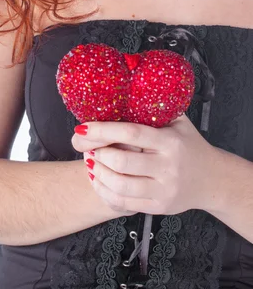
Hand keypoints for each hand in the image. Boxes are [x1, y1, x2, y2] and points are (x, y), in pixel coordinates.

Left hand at [71, 114, 220, 215]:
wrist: (212, 179)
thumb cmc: (189, 145)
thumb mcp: (179, 122)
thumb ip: (156, 108)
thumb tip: (126, 87)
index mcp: (170, 141)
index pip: (132, 133)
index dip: (103, 130)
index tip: (82, 127)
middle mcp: (168, 166)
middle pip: (122, 161)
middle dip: (97, 153)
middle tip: (85, 146)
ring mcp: (163, 189)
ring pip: (120, 185)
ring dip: (98, 173)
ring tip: (90, 161)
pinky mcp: (159, 207)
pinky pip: (124, 202)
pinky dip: (104, 191)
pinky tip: (98, 180)